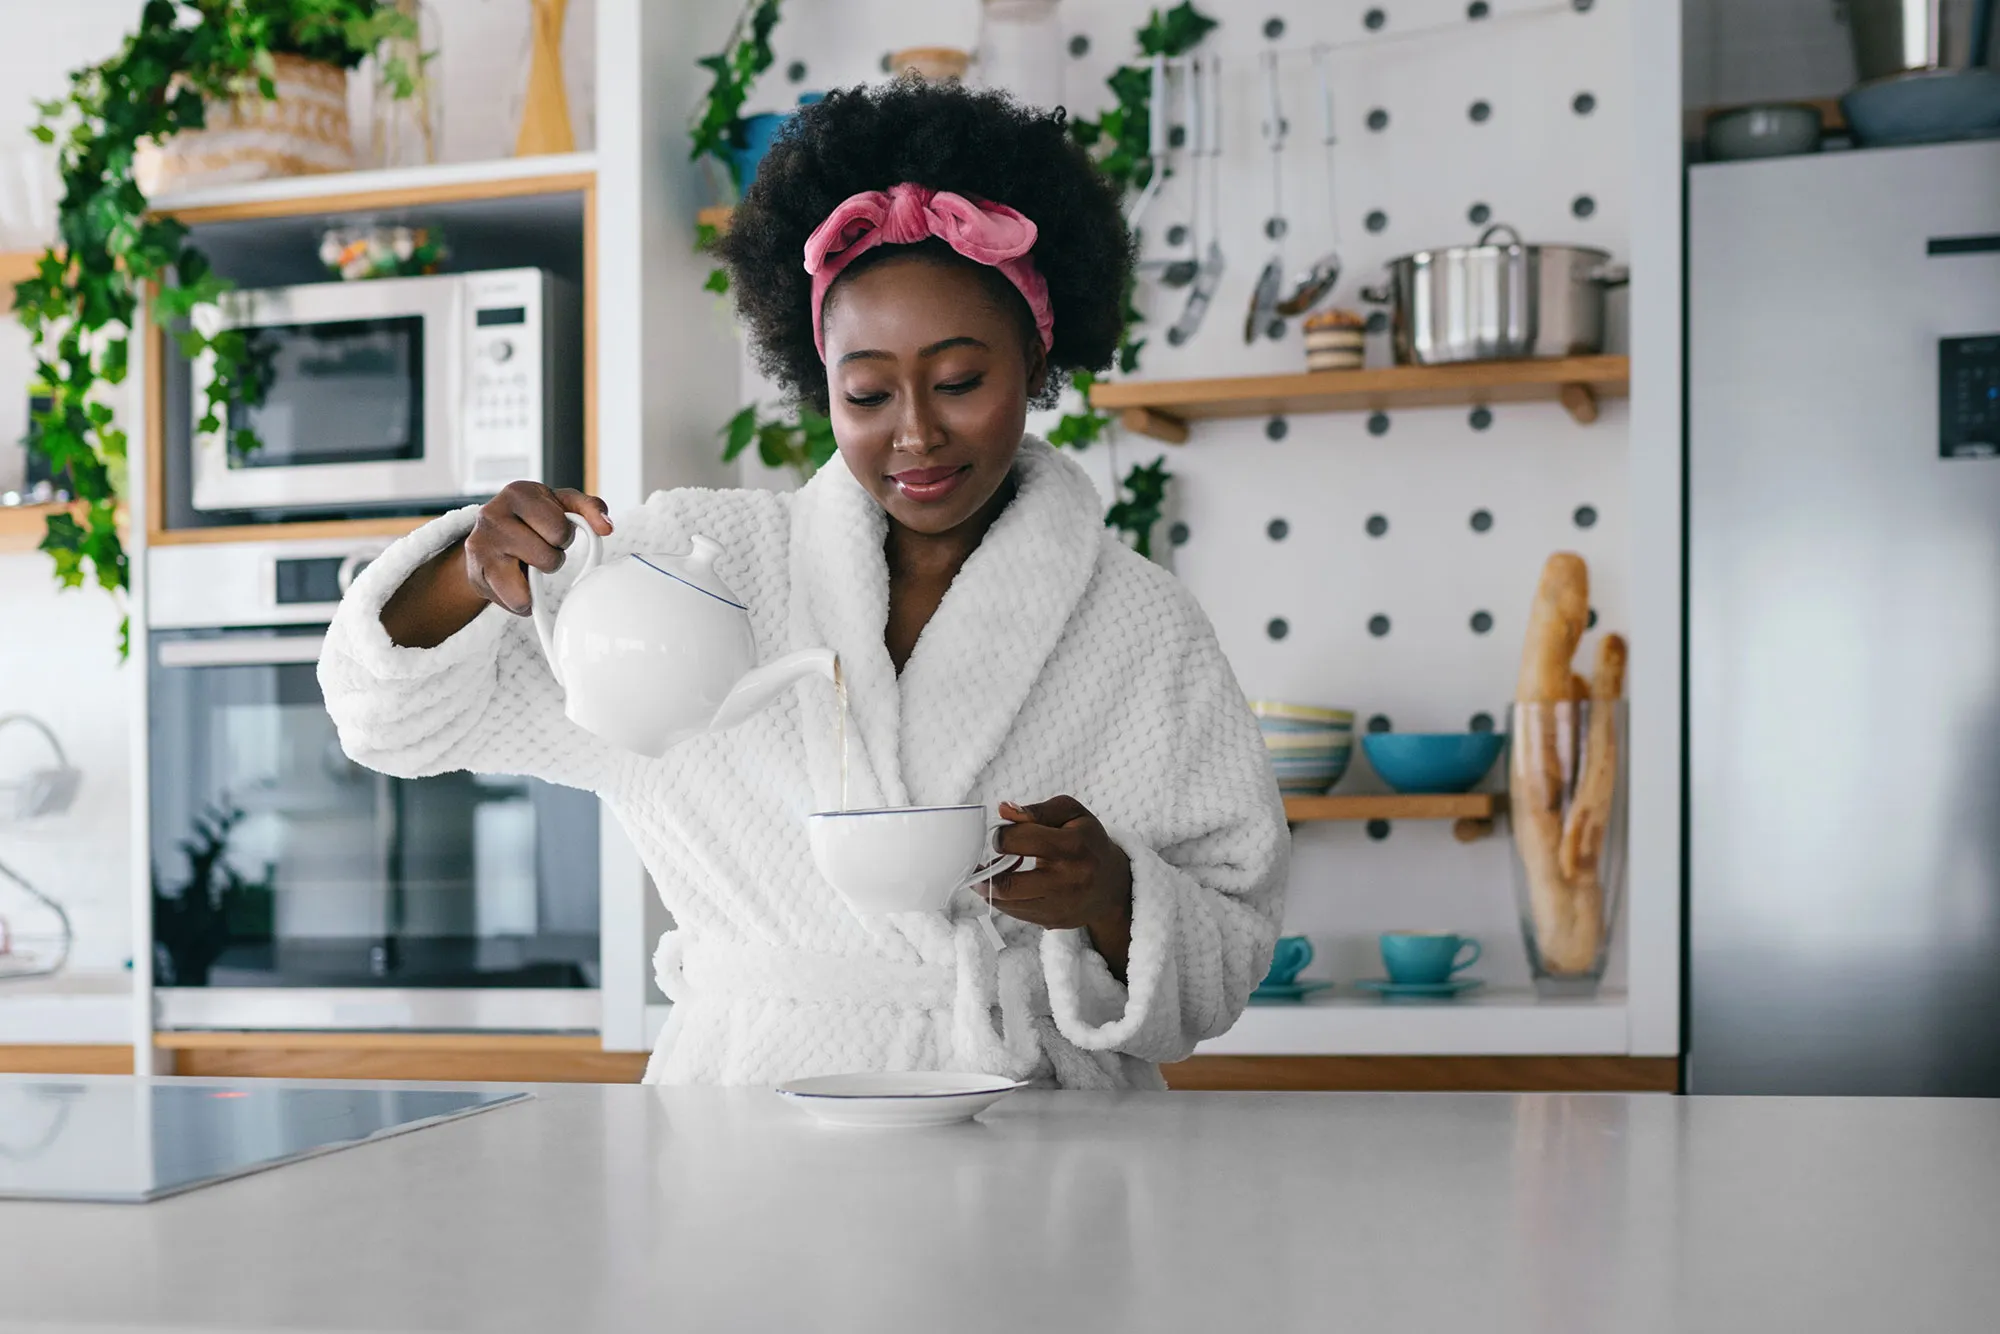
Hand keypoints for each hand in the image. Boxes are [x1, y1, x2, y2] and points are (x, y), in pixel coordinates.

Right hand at [464, 482, 613, 615]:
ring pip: (532, 584)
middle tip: (536, 548)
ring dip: (537, 580)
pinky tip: (514, 580)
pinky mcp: (476, 575)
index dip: (563, 537)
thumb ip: (590, 509)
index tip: (550, 531)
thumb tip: (606, 527)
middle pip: (549, 558)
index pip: (561, 530)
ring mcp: (481, 545)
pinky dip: (524, 600)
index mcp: (518, 492)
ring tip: (525, 563)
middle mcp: (492, 514)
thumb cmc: (531, 520)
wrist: (488, 539)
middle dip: (551, 558)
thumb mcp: (561, 504)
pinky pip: (518, 603)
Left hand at [988, 796, 1133, 977]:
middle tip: (981, 864)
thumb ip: (1036, 810)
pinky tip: (1010, 886)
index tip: (1002, 835)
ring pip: (1006, 904)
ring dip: (990, 888)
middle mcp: (1067, 880)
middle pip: (1007, 884)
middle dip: (985, 873)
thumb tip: (1004, 811)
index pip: (1018, 840)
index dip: (1001, 835)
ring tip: (993, 873)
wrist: (1112, 884)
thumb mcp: (1071, 814)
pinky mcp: (1053, 921)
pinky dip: (1005, 900)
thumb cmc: (1087, 842)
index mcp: (1072, 846)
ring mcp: (1059, 906)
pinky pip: (1015, 914)